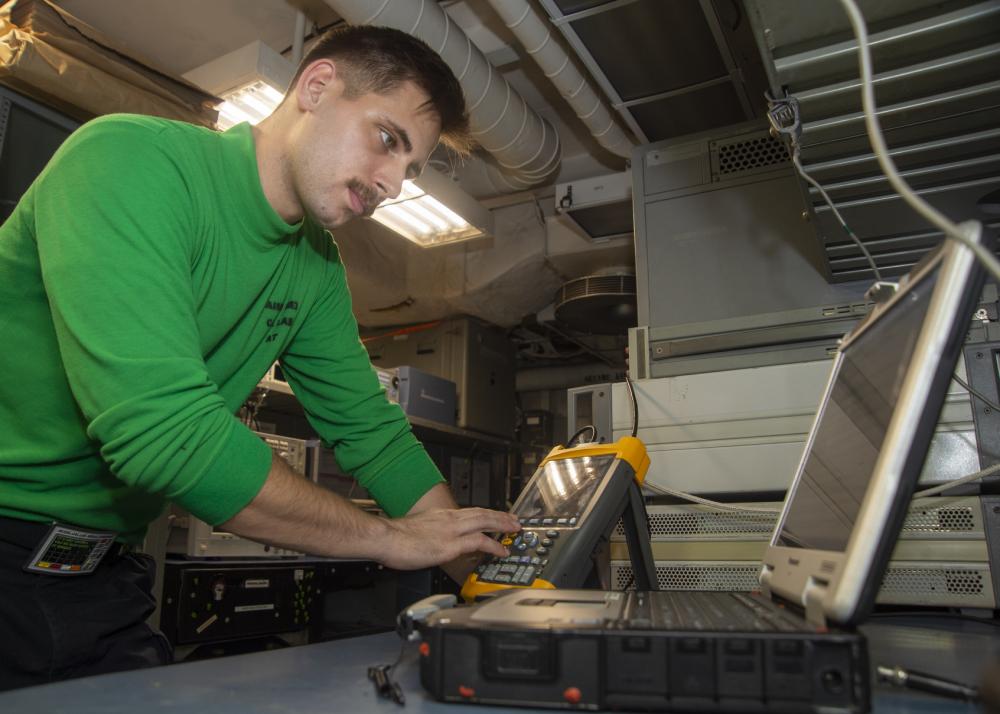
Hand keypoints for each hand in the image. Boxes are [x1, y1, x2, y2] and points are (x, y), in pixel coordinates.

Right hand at [377, 507, 519, 570]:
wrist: (385, 538)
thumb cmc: (395, 537)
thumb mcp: (417, 529)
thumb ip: (431, 533)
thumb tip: (435, 542)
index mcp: (441, 516)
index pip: (470, 512)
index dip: (486, 514)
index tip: (496, 517)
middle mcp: (449, 519)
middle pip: (482, 513)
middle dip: (500, 516)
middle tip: (515, 520)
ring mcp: (451, 531)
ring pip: (484, 522)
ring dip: (502, 525)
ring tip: (515, 530)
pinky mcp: (450, 545)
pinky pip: (478, 542)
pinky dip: (493, 545)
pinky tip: (501, 550)